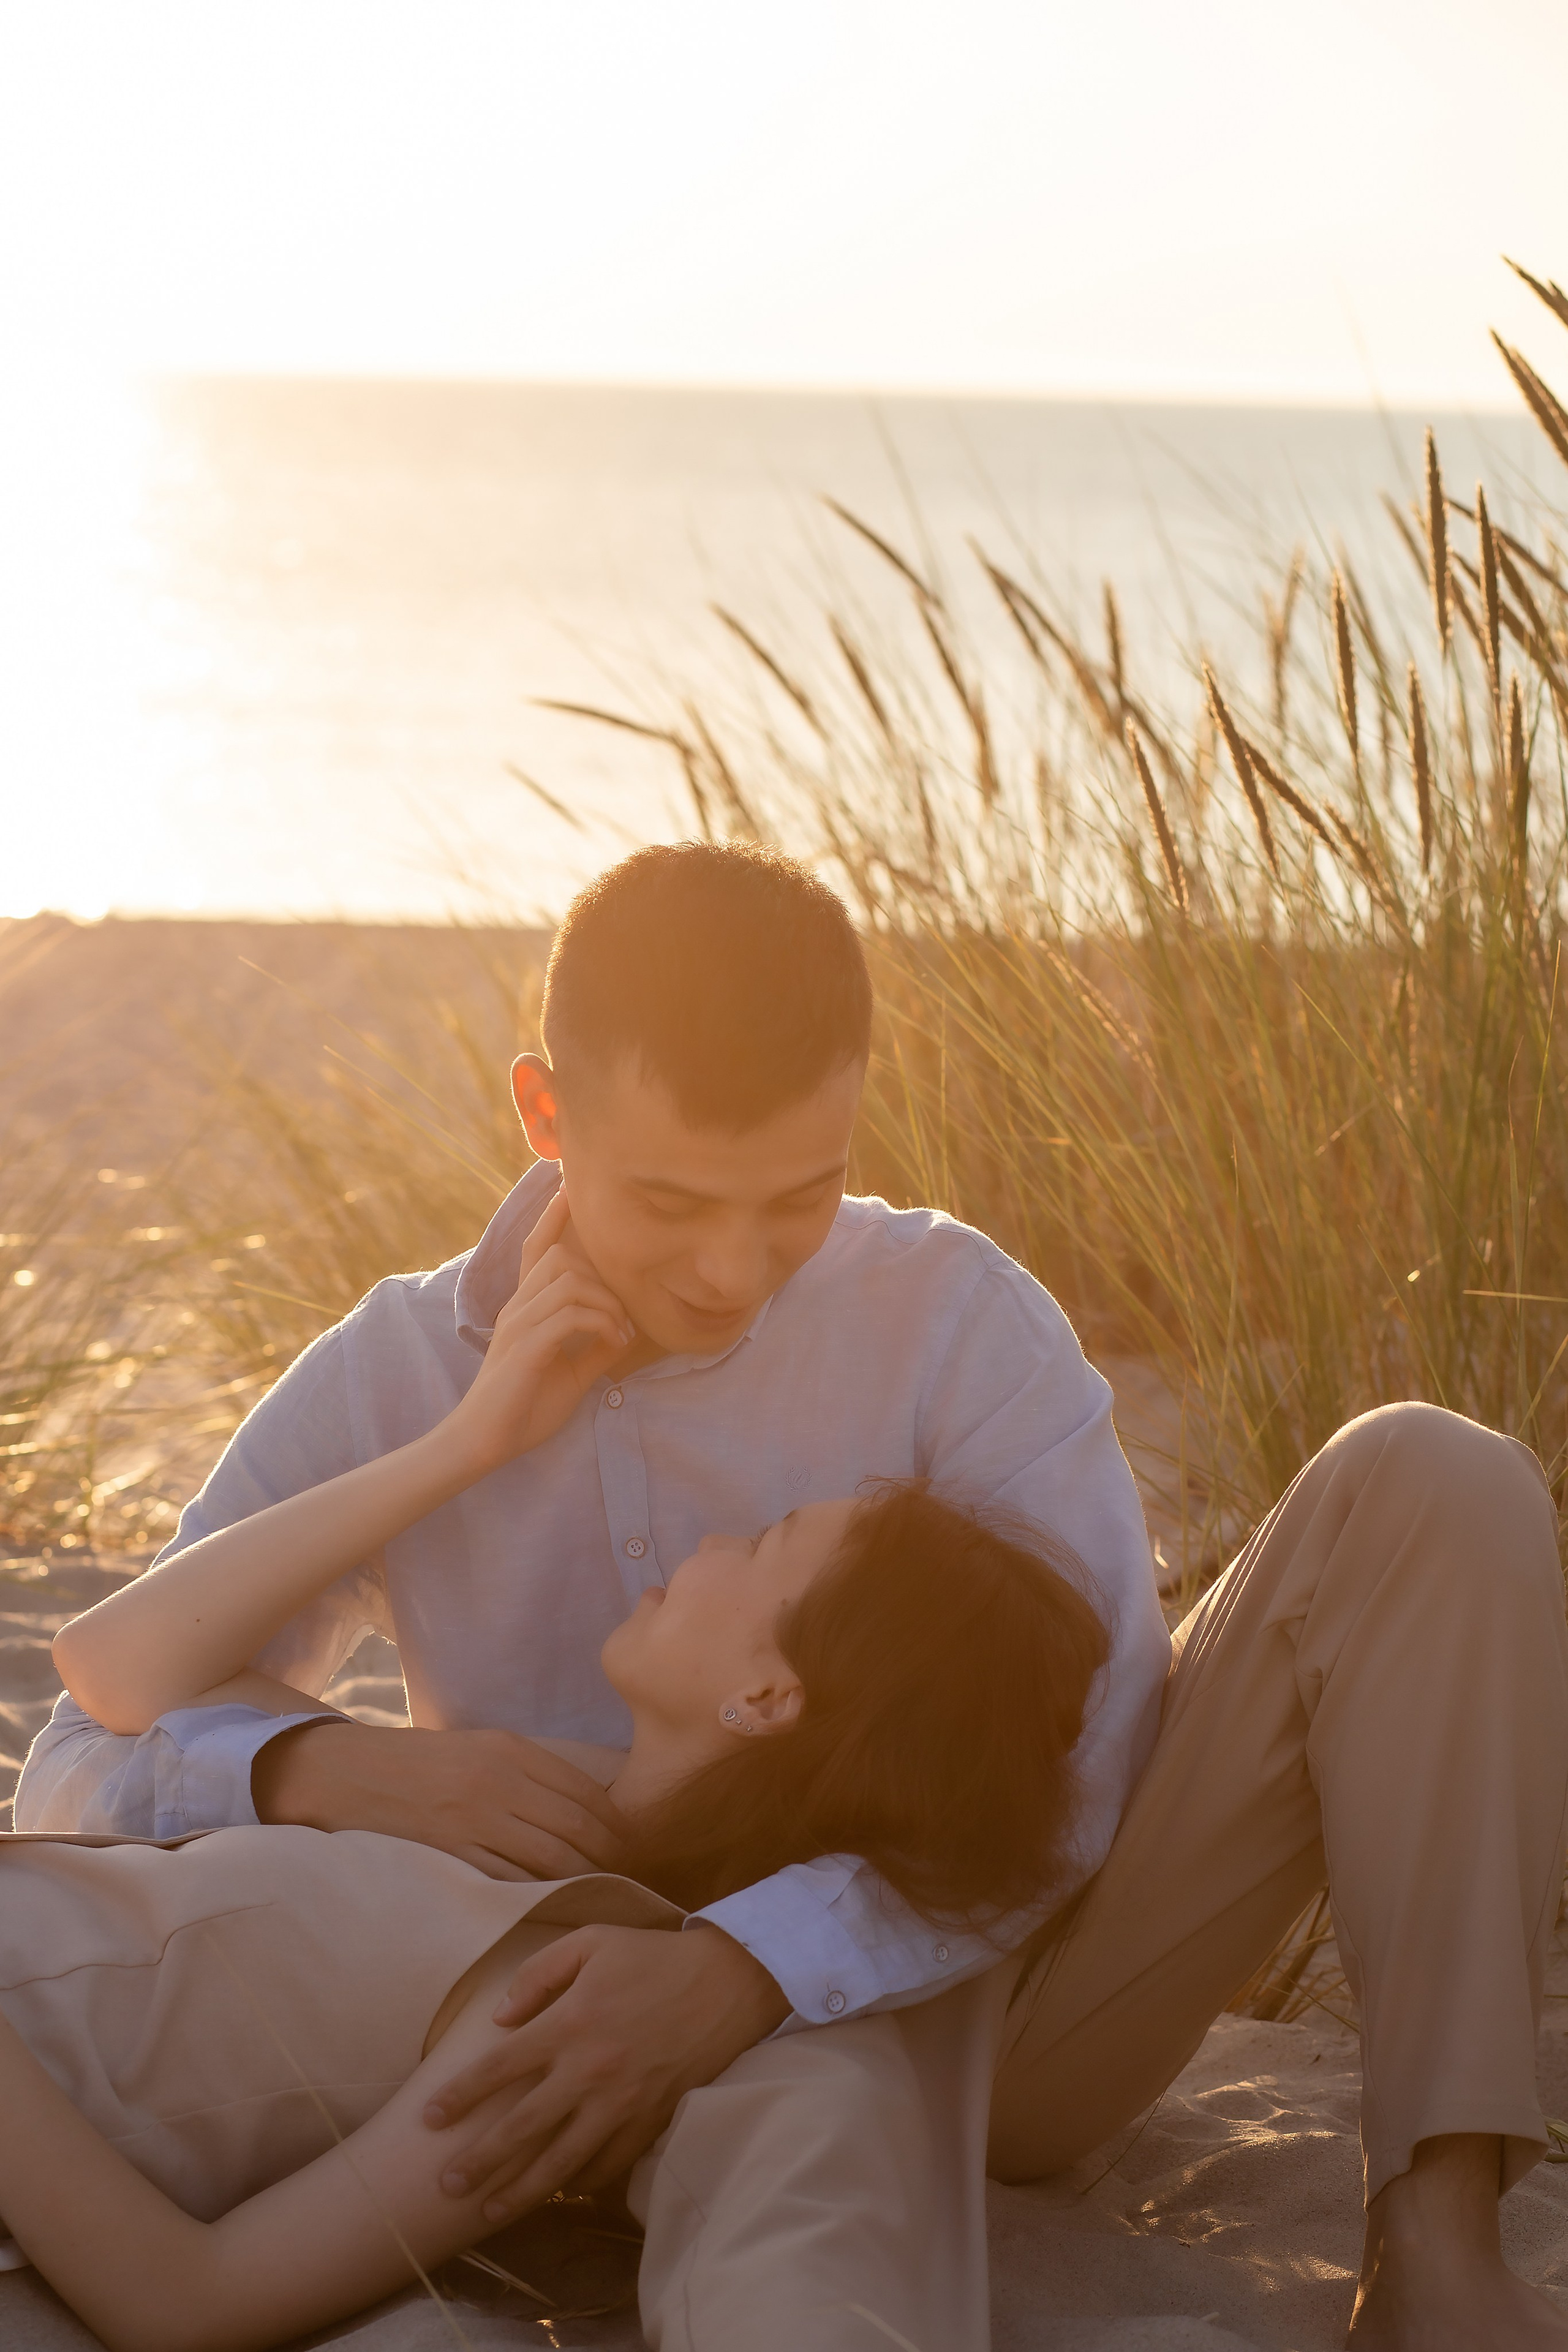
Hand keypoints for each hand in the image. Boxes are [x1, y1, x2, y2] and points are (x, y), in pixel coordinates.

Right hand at [253, 1718, 628, 1879]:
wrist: (346, 1775)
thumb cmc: (419, 1763)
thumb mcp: (480, 1748)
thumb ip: (528, 1772)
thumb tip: (584, 1807)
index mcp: (511, 1751)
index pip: (586, 1792)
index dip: (617, 1826)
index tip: (632, 1847)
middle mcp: (499, 1782)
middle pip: (579, 1827)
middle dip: (611, 1859)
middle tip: (628, 1881)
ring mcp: (475, 1820)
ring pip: (552, 1857)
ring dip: (583, 1881)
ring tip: (600, 1899)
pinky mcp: (451, 1853)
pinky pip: (510, 1881)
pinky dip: (540, 1896)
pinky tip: (554, 1907)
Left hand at [422, 1922, 791, 2218]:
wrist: (726, 1983)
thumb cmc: (652, 1957)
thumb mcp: (592, 1942)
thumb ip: (539, 1974)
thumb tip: (501, 2019)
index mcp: (569, 2023)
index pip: (499, 2068)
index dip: (460, 2096)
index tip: (429, 2119)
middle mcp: (589, 2070)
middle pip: (521, 2128)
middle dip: (478, 2161)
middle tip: (444, 2185)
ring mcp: (621, 2102)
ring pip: (560, 2160)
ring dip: (520, 2189)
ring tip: (488, 2212)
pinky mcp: (649, 2120)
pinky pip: (608, 2164)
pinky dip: (580, 2183)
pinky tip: (558, 2193)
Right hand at [446, 1187, 633, 1473]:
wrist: (484, 1442)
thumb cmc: (524, 1408)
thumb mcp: (570, 1373)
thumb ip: (593, 1348)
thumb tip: (626, 1330)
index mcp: (524, 1309)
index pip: (536, 1249)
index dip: (553, 1216)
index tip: (569, 1186)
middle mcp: (518, 1307)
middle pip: (558, 1257)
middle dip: (600, 1275)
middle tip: (623, 1314)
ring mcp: (519, 1325)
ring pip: (567, 1280)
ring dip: (605, 1302)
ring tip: (621, 1332)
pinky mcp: (526, 1347)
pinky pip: (569, 1315)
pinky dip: (601, 1323)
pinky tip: (614, 1342)